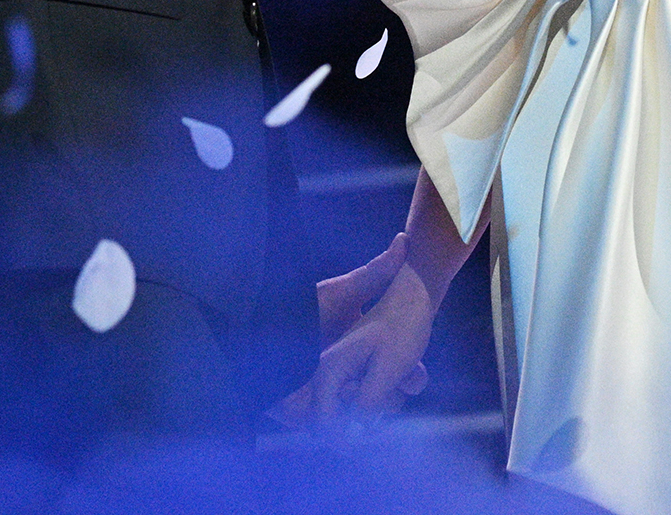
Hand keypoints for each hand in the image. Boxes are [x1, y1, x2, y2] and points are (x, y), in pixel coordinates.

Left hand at [273, 233, 433, 425]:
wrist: (253, 332)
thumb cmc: (297, 308)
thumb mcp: (339, 293)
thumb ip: (373, 274)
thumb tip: (402, 240)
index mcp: (354, 348)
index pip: (390, 365)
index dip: (408, 370)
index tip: (417, 371)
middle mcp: (344, 374)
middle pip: (380, 394)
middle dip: (393, 398)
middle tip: (399, 393)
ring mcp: (327, 396)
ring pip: (360, 415)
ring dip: (372, 415)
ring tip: (373, 408)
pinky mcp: (307, 416)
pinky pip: (331, 430)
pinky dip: (343, 429)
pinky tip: (349, 418)